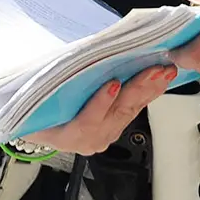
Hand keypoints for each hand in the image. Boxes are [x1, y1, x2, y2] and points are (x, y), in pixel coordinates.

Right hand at [20, 64, 175, 156]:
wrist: (38, 126)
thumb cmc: (37, 110)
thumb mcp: (38, 100)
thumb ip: (53, 86)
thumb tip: (72, 59)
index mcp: (66, 135)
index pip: (86, 122)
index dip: (101, 103)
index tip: (113, 84)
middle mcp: (88, 140)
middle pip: (116, 114)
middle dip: (137, 90)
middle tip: (153, 71)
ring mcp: (104, 136)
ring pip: (130, 112)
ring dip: (149, 91)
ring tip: (163, 72)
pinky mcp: (115, 128)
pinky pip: (133, 111)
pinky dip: (147, 94)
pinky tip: (159, 81)